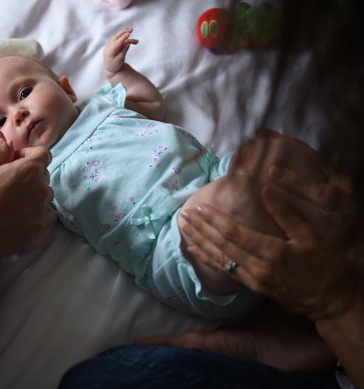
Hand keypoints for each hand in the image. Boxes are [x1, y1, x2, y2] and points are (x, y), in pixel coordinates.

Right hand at [0, 130, 56, 256]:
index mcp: (30, 170)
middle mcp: (43, 189)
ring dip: (32, 195)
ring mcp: (45, 210)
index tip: (15, 161)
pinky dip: (35, 214)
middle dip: (28, 175)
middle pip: (42, 175)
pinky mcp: (44, 229)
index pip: (43, 153)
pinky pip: (45, 216)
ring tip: (11, 202)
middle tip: (8, 182)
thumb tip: (4, 140)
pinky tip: (18, 218)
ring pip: (44, 196)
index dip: (28, 154)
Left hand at [103, 27, 137, 77]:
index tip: (129, 33)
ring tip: (131, 32)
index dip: (123, 37)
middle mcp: (109, 46)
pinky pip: (119, 39)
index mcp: (109, 51)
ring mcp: (110, 44)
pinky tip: (130, 38)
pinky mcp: (113, 44)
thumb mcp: (120, 60)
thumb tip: (128, 43)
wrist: (110, 68)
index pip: (117, 42)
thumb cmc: (115, 65)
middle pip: (116, 37)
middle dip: (124, 32)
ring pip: (118, 37)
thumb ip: (123, 51)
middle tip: (131, 29)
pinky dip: (124, 38)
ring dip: (124, 34)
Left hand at [180, 167, 358, 320]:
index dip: (215, 220)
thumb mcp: (310, 236)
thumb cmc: (326, 266)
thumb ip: (285, 213)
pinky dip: (208, 259)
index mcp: (272, 252)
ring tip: (184, 228)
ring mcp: (253, 279)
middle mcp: (257, 267)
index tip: (200, 208)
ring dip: (200, 241)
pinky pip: (226, 270)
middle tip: (185, 214)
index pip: (235, 233)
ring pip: (220, 258)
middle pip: (223, 245)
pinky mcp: (253, 286)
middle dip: (202, 228)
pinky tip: (195, 250)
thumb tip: (266, 189)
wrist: (331, 301)